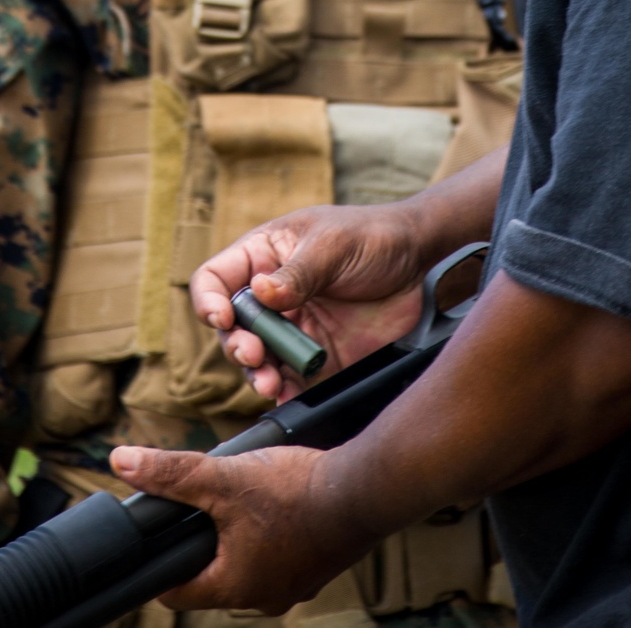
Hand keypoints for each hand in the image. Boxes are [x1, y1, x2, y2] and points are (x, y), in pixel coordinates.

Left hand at [110, 443, 374, 614]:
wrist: (364, 489)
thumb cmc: (296, 490)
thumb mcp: (225, 477)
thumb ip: (174, 473)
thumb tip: (123, 461)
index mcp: (234, 587)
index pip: (177, 589)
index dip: (163, 559)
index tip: (162, 533)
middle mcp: (264, 597)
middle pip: (215, 575)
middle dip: (207, 542)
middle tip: (208, 505)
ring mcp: (295, 585)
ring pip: (251, 564)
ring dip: (243, 536)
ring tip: (246, 499)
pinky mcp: (318, 566)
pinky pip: (283, 555)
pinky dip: (276, 533)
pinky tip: (282, 503)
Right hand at [191, 202, 428, 399]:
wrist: (421, 263)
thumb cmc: (373, 236)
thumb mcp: (333, 245)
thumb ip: (297, 272)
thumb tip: (259, 292)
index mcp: (264, 256)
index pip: (215, 278)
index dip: (209, 301)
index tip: (223, 319)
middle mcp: (271, 296)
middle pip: (231, 327)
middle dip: (235, 344)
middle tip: (254, 355)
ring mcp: (293, 328)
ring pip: (256, 359)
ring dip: (255, 373)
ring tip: (269, 381)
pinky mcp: (317, 357)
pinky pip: (289, 380)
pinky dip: (284, 391)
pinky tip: (286, 395)